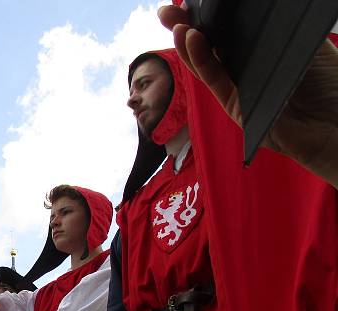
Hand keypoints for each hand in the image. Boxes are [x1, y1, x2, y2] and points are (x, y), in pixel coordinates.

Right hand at [158, 5, 337, 186]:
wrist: (337, 121)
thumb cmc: (330, 81)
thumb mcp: (301, 41)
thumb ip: (272, 27)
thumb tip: (248, 8)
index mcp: (264, 50)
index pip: (230, 29)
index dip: (209, 16)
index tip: (190, 2)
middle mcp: (248, 68)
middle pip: (211, 44)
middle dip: (186, 27)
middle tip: (168, 11)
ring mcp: (239, 88)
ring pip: (205, 62)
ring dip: (186, 42)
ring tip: (175, 23)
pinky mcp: (234, 106)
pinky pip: (213, 79)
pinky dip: (200, 59)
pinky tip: (191, 39)